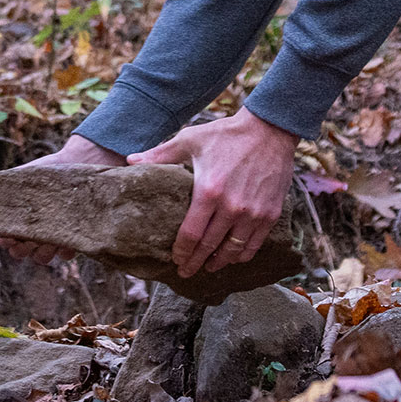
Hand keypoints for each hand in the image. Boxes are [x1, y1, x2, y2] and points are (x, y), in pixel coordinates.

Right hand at [0, 134, 124, 265]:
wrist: (75, 164)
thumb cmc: (44, 172)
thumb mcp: (22, 178)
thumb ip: (5, 190)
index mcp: (16, 221)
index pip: (2, 239)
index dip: (2, 240)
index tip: (8, 234)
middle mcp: (31, 233)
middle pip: (19, 252)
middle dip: (21, 249)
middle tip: (26, 241)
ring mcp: (51, 237)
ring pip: (41, 257)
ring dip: (42, 253)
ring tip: (48, 242)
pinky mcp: (72, 238)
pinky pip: (66, 253)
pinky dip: (65, 250)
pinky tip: (68, 238)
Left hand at [129, 108, 298, 277]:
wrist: (269, 129)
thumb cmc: (226, 134)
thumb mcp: (190, 140)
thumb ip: (160, 154)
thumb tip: (130, 160)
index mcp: (209, 191)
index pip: (191, 234)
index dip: (181, 251)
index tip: (175, 259)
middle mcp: (232, 207)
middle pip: (209, 247)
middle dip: (195, 263)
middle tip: (186, 272)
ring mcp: (253, 213)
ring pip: (233, 250)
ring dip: (219, 263)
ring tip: (209, 267)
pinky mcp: (270, 214)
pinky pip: (254, 244)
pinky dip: (242, 255)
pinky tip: (233, 257)